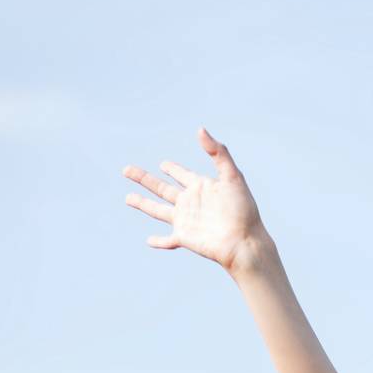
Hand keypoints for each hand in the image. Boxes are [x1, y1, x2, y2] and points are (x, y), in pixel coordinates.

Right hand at [121, 126, 266, 273]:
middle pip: (161, 188)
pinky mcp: (185, 237)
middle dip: (144, 179)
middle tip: (127, 170)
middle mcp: (191, 203)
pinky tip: (149, 241)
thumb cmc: (243, 210)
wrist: (245, 242)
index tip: (163, 164)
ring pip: (157, 210)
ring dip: (142, 204)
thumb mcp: (232, 177)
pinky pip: (168, 240)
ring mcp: (186, 221)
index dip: (172, 169)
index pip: (182, 174)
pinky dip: (159, 241)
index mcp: (201, 187)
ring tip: (127, 198)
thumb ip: (218, 152)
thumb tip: (200, 129)